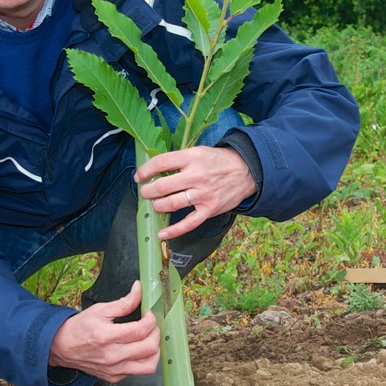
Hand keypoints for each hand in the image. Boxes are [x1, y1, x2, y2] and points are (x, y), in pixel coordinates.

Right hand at [47, 281, 158, 381]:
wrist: (61, 347)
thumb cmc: (80, 327)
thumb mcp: (100, 310)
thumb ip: (124, 302)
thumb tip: (139, 289)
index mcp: (107, 337)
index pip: (141, 331)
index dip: (151, 320)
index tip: (150, 314)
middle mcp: (112, 356)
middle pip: (149, 348)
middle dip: (156, 333)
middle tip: (151, 325)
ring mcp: (114, 370)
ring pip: (149, 366)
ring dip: (155, 350)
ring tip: (149, 339)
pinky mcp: (114, 378)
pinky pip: (139, 371)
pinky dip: (144, 359)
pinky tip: (138, 349)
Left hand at [135, 145, 254, 240]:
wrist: (246, 171)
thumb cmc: (219, 161)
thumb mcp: (199, 151)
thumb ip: (180, 159)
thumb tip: (155, 168)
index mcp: (192, 158)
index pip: (162, 163)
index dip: (146, 170)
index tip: (139, 176)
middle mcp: (197, 176)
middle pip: (163, 186)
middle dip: (148, 191)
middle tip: (145, 192)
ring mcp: (203, 194)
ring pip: (172, 203)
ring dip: (158, 206)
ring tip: (155, 205)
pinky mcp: (209, 209)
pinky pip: (189, 223)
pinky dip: (174, 231)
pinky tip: (162, 233)